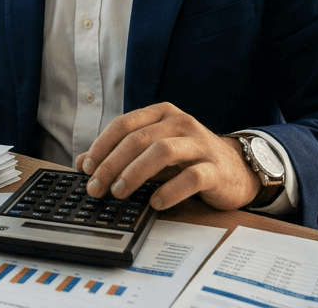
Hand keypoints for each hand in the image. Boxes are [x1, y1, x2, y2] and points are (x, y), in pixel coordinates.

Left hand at [74, 103, 259, 210]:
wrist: (236, 169)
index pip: (124, 124)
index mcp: (162, 114)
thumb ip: (120, 156)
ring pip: (162, 152)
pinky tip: (156, 203)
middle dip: (111, 164)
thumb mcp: (152, 153)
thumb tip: (81, 164)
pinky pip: (191, 177)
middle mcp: (181, 123)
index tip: (87, 168)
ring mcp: (200, 144)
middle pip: (138, 139)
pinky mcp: (215, 169)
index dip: (101, 146)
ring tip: (119, 192)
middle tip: (96, 188)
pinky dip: (170, 191)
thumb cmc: (187, 160)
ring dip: (135, 173)